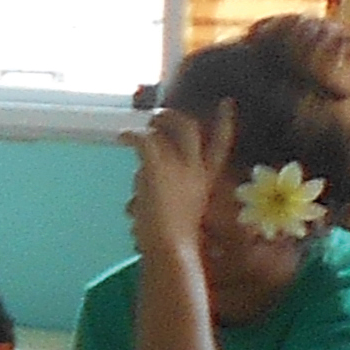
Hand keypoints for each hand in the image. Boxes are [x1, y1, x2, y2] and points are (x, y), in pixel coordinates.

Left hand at [131, 106, 225, 264]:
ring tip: (139, 126)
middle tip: (161, 115)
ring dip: (154, 124)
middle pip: (192, 129)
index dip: (225, 122)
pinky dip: (132, 135)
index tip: (227, 102)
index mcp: (207, 179)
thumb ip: (168, 190)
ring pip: (170, 130)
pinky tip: (122, 137)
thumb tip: (141, 180)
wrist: (171, 247)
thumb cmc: (172, 239)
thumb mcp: (179, 209)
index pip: (222, 144)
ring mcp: (179, 167)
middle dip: (176, 117)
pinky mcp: (158, 168)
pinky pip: (146, 140)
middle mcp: (197, 168)